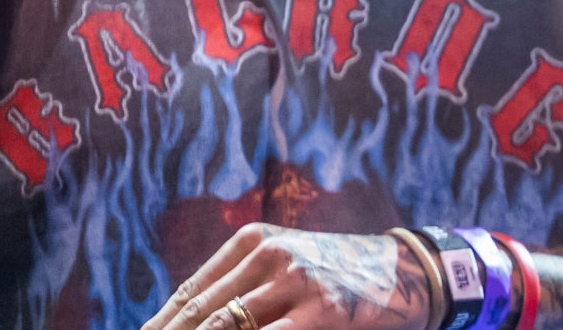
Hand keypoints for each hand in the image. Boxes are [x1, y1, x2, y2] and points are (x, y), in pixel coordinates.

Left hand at [141, 224, 434, 329]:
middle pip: (198, 315)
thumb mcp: (286, 265)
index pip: (188, 295)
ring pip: (223, 329)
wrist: (405, 273)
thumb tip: (175, 323)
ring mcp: (297, 282)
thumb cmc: (336, 276)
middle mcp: (271, 255)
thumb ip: (239, 286)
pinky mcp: (322, 312)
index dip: (157, 329)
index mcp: (254, 241)